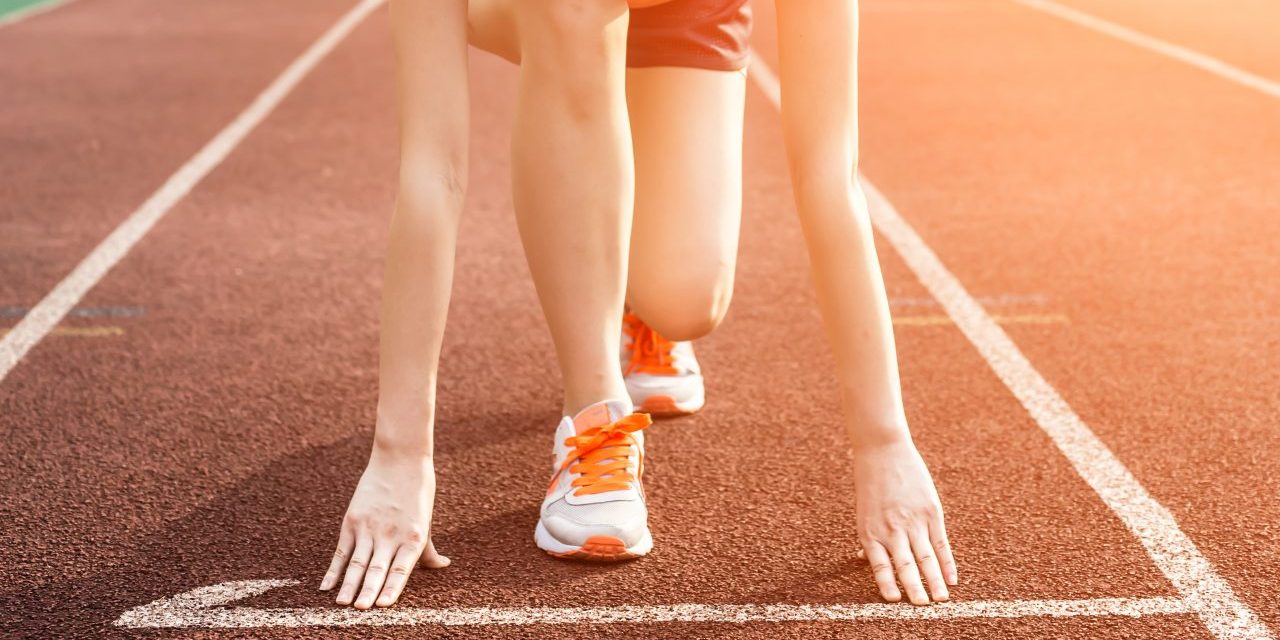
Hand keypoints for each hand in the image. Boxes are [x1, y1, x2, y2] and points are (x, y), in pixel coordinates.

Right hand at [320, 446, 449, 608]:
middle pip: (377, 568)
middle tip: (360, 610)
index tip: (384, 605)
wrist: (400, 459)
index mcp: (413, 537)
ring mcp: (370, 527)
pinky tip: (326, 586)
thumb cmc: (418, 492)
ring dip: (348, 584)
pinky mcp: (352, 519)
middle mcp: (391, 534)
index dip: (392, 588)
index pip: (401, 569)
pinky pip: (341, 550)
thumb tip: (444, 565)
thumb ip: (429, 549)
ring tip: (342, 604)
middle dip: (368, 591)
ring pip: (357, 562)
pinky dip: (333, 569)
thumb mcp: (426, 521)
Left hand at [853, 439, 956, 604]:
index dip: (887, 583)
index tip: (895, 600)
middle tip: (923, 606)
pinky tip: (952, 578)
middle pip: (905, 565)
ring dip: (934, 580)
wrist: (883, 450)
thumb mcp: (862, 510)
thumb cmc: (870, 482)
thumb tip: (862, 557)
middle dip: (914, 588)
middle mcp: (891, 529)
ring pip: (925, 557)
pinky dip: (947, 562)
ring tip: (941, 598)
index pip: (879, 565)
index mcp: (870, 531)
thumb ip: (868, 535)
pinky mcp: (930, 511)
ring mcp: (912, 520)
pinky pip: (940, 542)